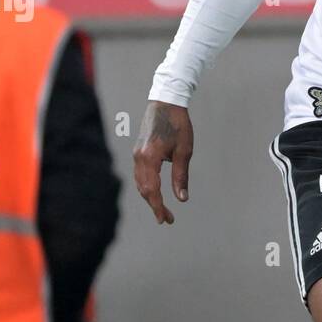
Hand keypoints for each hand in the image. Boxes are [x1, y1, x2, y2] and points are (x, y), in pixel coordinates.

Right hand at [133, 101, 192, 225]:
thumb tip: (181, 198)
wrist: (166, 101)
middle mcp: (139, 157)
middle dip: (154, 206)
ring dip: (150, 197)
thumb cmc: (178, 124)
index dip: (158, 207)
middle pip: (143, 189)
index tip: (166, 220)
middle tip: (167, 219)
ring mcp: (136, 154)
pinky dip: (146, 186)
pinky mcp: (138, 151)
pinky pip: (140, 174)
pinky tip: (155, 192)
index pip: (152, 190)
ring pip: (140, 183)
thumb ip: (180, 175)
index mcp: (149, 157)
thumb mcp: (184, 151)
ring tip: (162, 209)